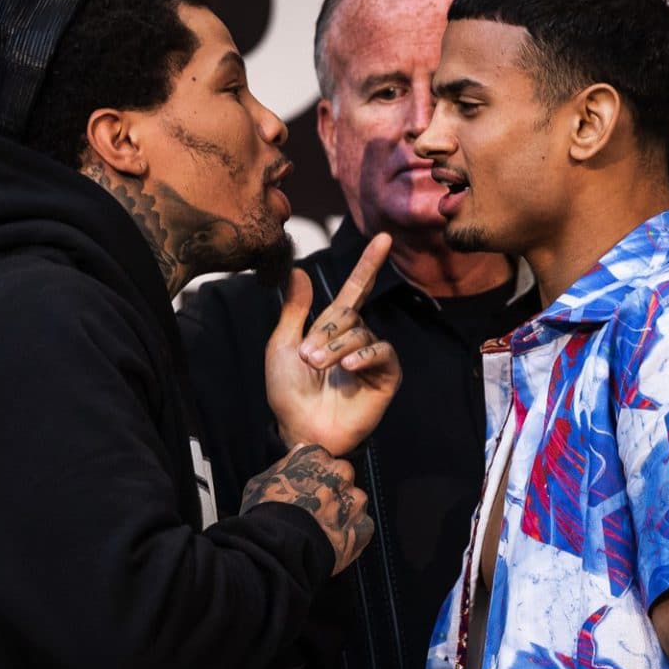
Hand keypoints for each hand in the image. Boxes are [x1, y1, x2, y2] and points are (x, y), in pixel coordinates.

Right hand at [242, 444, 373, 573]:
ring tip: (323, 529)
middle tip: (314, 510)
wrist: (280, 549)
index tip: (304, 490)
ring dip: (344, 512)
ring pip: (354, 501)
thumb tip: (299, 450)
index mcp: (316, 458)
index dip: (313, 476)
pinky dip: (351, 534)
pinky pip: (362, 526)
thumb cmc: (265, 514)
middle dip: (332, 490)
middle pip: (342, 477)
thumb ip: (284, 463)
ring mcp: (354, 501)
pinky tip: (333, 542)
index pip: (321, 458)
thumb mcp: (262, 481)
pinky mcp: (363, 527)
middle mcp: (340, 473)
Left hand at [266, 234, 401, 456]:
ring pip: (362, 332)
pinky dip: (364, 355)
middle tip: (308, 357)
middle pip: (349, 313)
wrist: (300, 430)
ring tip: (319, 366)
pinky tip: (349, 367)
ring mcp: (372, 359)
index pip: (354, 290)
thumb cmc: (288, 393)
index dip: (367, 264)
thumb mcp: (283, 345)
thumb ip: (294, 309)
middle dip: (326, 331)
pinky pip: (383, 353)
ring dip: (337, 347)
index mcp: (332, 329)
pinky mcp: (385, 378)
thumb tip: (300, 271)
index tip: (382, 238)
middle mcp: (355, 340)